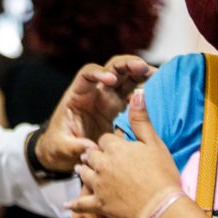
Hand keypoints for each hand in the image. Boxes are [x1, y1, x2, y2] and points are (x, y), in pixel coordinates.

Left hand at [35, 55, 154, 172]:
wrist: (66, 153)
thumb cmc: (59, 145)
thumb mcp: (62, 147)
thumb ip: (75, 147)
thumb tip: (91, 149)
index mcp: (78, 95)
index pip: (87, 75)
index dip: (98, 73)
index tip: (110, 79)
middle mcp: (95, 92)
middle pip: (111, 69)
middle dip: (126, 64)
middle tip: (142, 67)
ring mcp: (109, 99)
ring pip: (126, 78)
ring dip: (140, 73)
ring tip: (155, 74)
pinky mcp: (120, 109)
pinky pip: (134, 94)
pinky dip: (145, 90)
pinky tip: (158, 89)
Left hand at [66, 90, 181, 217]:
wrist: (161, 208)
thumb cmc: (161, 175)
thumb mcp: (154, 144)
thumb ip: (141, 120)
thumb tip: (137, 93)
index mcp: (115, 148)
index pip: (105, 140)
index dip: (109, 143)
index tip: (114, 147)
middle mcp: (102, 164)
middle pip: (91, 155)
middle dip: (93, 155)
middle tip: (94, 157)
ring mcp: (98, 185)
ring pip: (84, 174)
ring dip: (83, 171)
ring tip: (81, 170)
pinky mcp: (99, 204)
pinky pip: (81, 204)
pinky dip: (74, 204)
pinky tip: (67, 205)